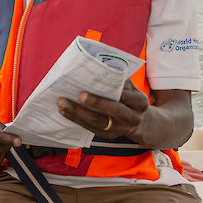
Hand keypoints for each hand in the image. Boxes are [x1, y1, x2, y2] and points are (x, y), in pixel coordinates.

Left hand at [57, 83, 193, 149]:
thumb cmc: (129, 97)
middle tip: (79, 95)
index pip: (129, 97)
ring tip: (62, 103)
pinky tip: (64, 111)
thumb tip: (100, 66)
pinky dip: (76, 119)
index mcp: (140, 103)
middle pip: (113, 111)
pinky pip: (90, 128)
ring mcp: (119, 129)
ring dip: (78, 113)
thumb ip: (119, 79)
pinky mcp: (108, 135)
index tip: (103, 83)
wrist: (139, 122)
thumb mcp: (131, 88)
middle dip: (96, 103)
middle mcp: (132, 118)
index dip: (118, 91)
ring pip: (97, 122)